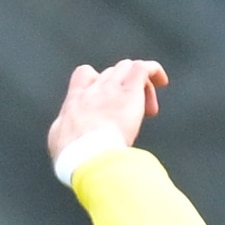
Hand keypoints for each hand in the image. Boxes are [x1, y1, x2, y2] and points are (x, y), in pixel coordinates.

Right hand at [48, 59, 166, 168]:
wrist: (86, 155)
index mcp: (75, 102)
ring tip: (148, 109)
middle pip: (111, 73)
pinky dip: (154, 70)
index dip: (99, 80)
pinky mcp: (129, 92)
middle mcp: (93, 90)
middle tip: (135, 116)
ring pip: (127, 68)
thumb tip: (68, 145)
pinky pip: (142, 68)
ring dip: (140, 85)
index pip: (85, 75)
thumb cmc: (73, 156)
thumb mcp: (62, 144)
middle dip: (124, 89)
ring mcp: (111, 88)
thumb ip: (67, 137)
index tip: (109, 101)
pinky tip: (163, 81)